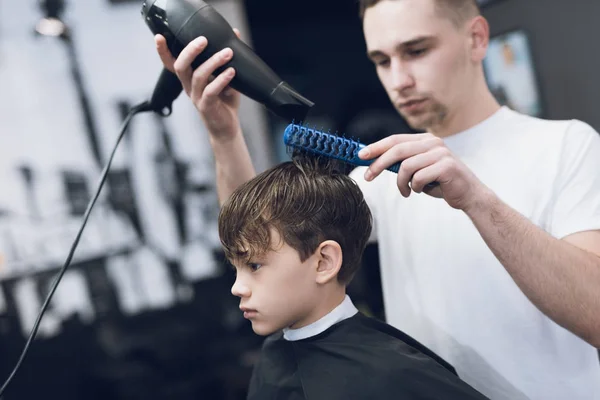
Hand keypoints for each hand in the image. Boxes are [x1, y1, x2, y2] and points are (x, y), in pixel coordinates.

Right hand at [155, 29, 242, 139]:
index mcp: (189, 78)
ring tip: (228, 53)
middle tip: (204, 40)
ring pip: (198, 76)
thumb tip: (235, 33)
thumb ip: (227, 58)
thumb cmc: (224, 100)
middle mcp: (188, 87)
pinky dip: (221, 79)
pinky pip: (211, 91)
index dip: (163, 51)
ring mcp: (196, 97)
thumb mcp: (225, 75)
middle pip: (181, 66)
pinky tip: (231, 71)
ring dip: (213, 62)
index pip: (171, 63)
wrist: (227, 128)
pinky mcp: (206, 107)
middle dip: (190, 51)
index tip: (159, 37)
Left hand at [358, 133, 486, 210]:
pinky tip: (421, 191)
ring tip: (406, 191)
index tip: (360, 155)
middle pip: (397, 150)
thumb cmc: (439, 182)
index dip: (376, 146)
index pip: (395, 140)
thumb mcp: (417, 170)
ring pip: (406, 166)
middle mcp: (433, 142)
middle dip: (378, 164)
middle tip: (368, 177)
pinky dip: (416, 188)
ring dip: (401, 183)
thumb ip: (401, 163)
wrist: (468, 194)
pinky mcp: (447, 166)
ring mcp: (441, 153)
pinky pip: (419, 178)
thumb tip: (373, 161)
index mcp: (425, 140)